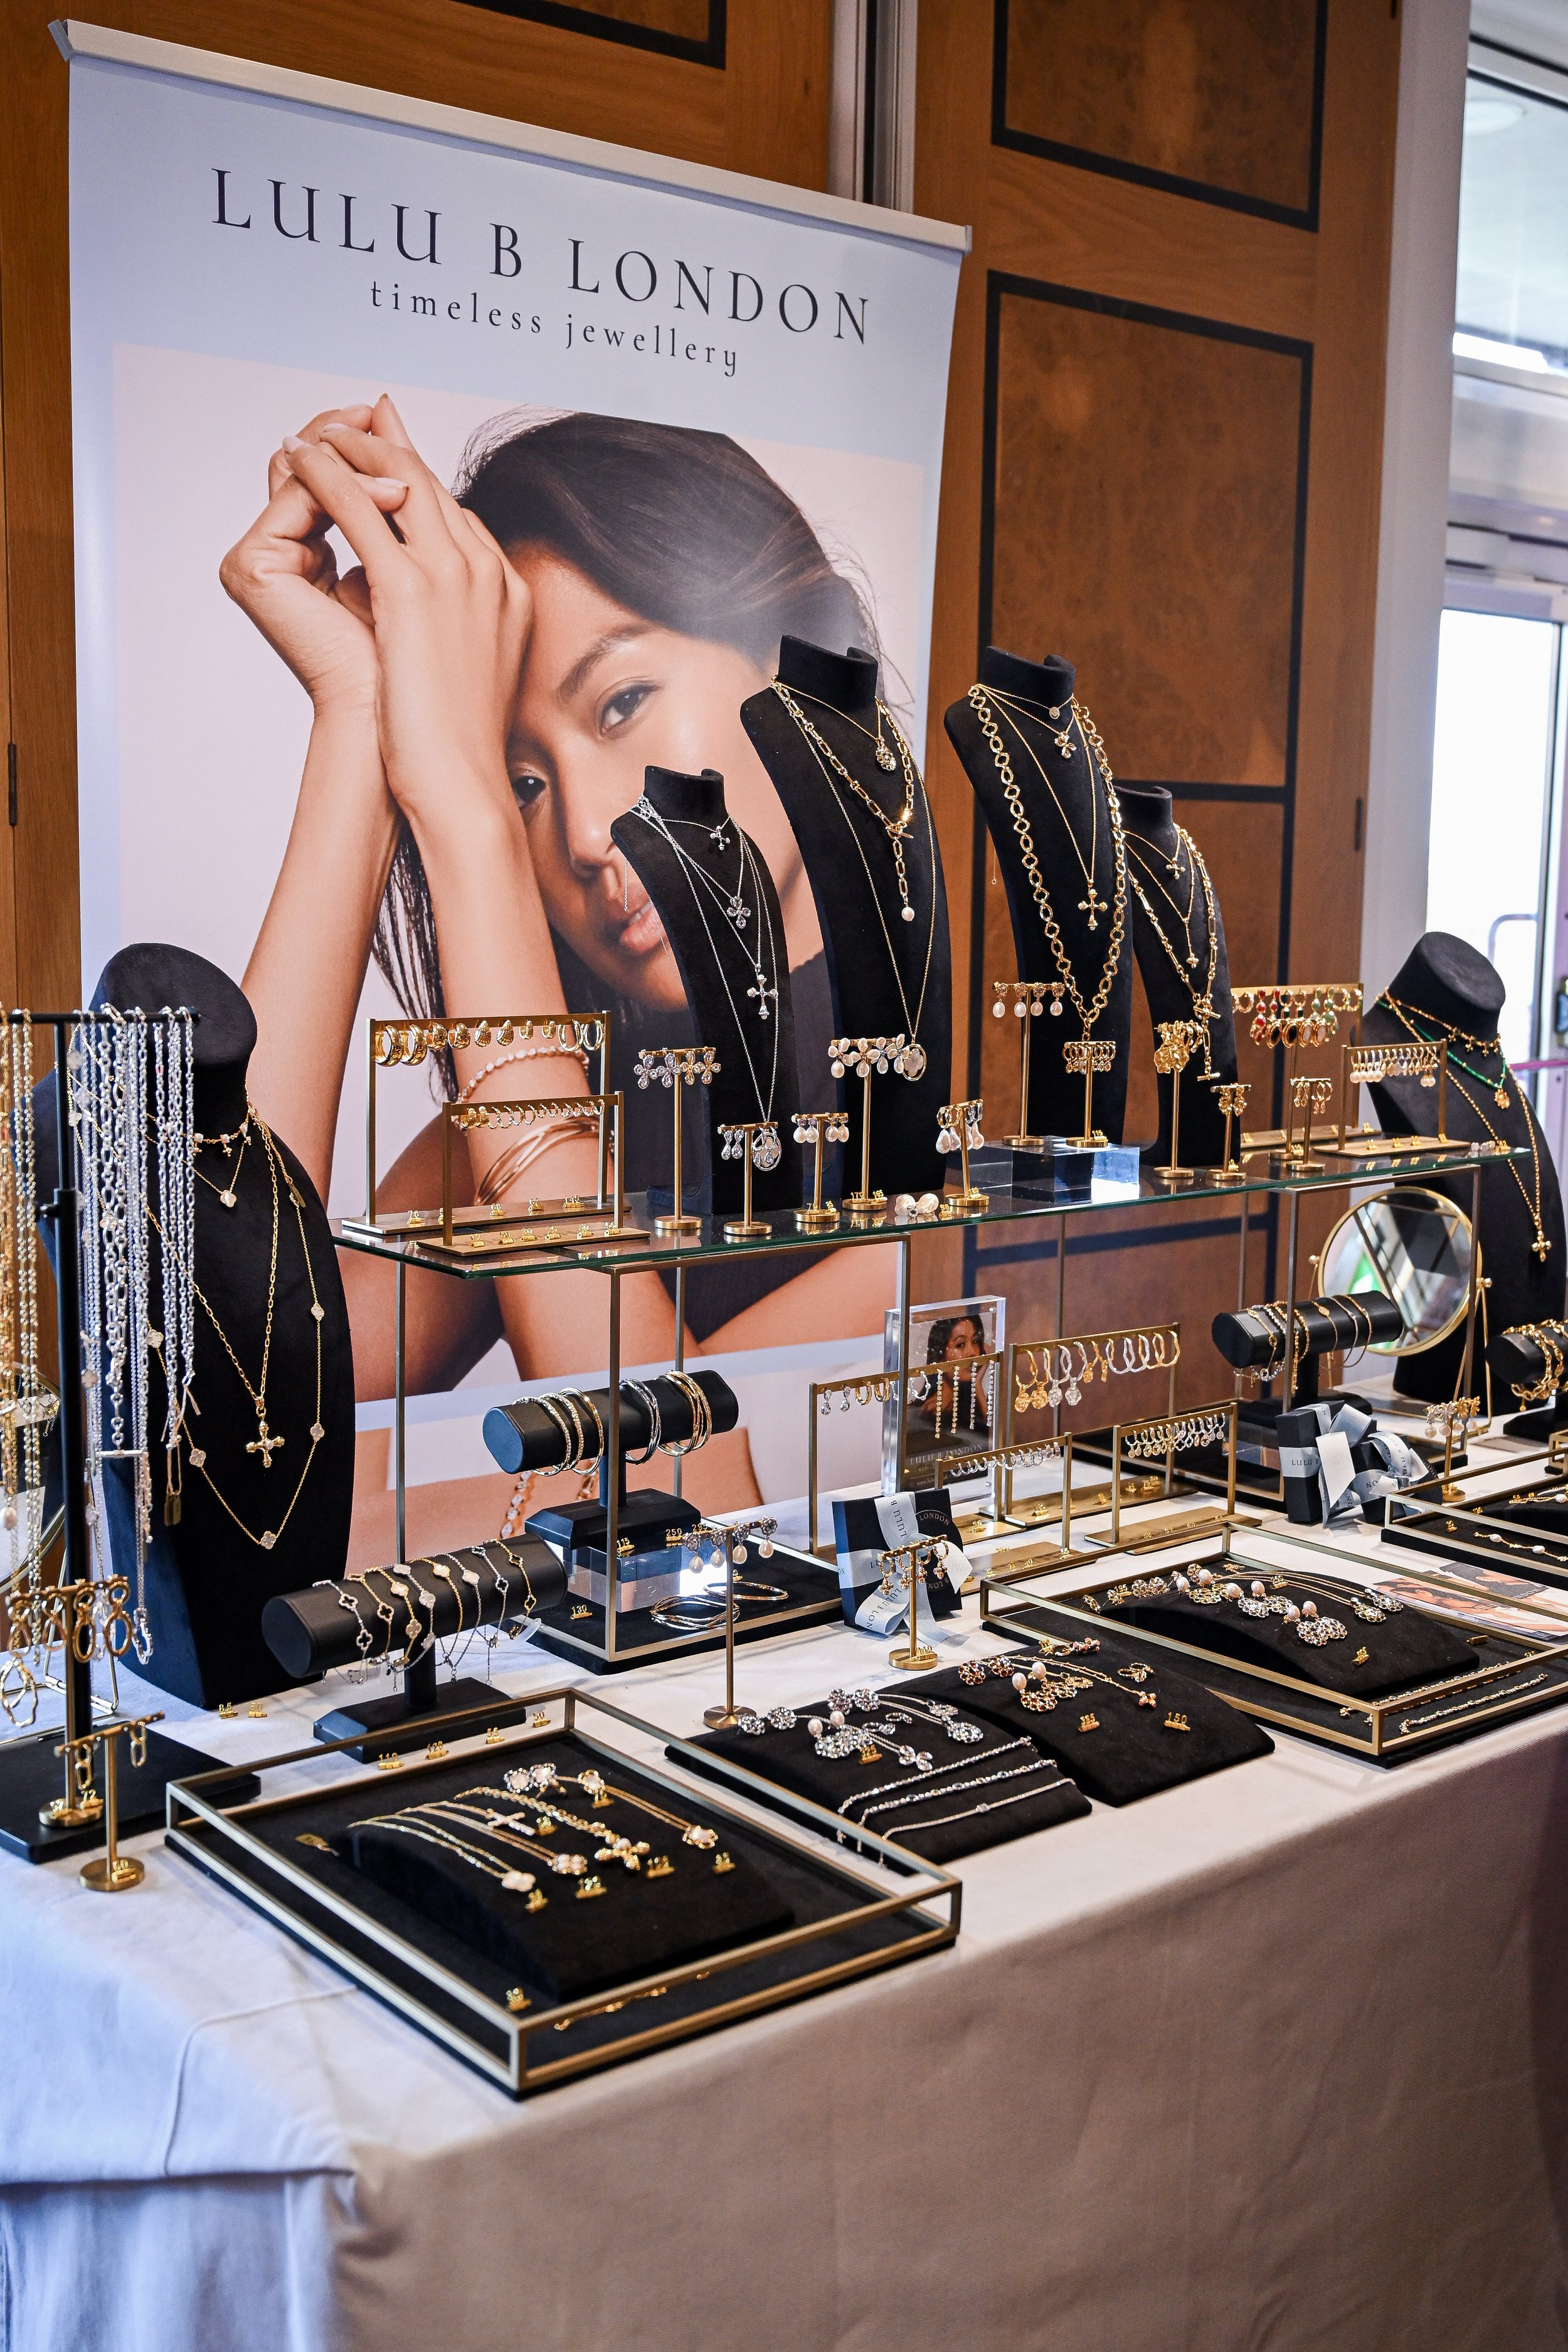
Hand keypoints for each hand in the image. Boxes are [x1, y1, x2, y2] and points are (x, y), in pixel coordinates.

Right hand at [219, 404, 407, 714]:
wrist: (388, 725)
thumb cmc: (407, 668)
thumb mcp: (409, 575)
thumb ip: (398, 517)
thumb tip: (413, 462)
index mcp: (309, 553)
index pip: (334, 481)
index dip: (365, 446)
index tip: (395, 415)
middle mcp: (278, 552)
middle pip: (312, 469)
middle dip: (350, 436)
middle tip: (380, 406)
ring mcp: (260, 559)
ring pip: (303, 475)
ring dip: (354, 461)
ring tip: (401, 465)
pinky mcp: (253, 568)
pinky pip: (298, 500)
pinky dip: (343, 487)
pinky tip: (391, 494)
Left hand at [280, 396, 530, 835]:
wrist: (464, 782)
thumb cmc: (461, 747)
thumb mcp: (468, 671)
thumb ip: (454, 630)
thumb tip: (427, 626)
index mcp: (505, 589)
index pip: (456, 515)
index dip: (415, 480)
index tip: (387, 460)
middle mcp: (486, 569)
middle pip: (431, 481)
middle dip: (385, 443)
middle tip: (349, 422)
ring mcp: (453, 573)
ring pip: (397, 478)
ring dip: (352, 446)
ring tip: (316, 434)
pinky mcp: (411, 588)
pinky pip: (359, 506)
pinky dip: (328, 474)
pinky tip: (301, 461)